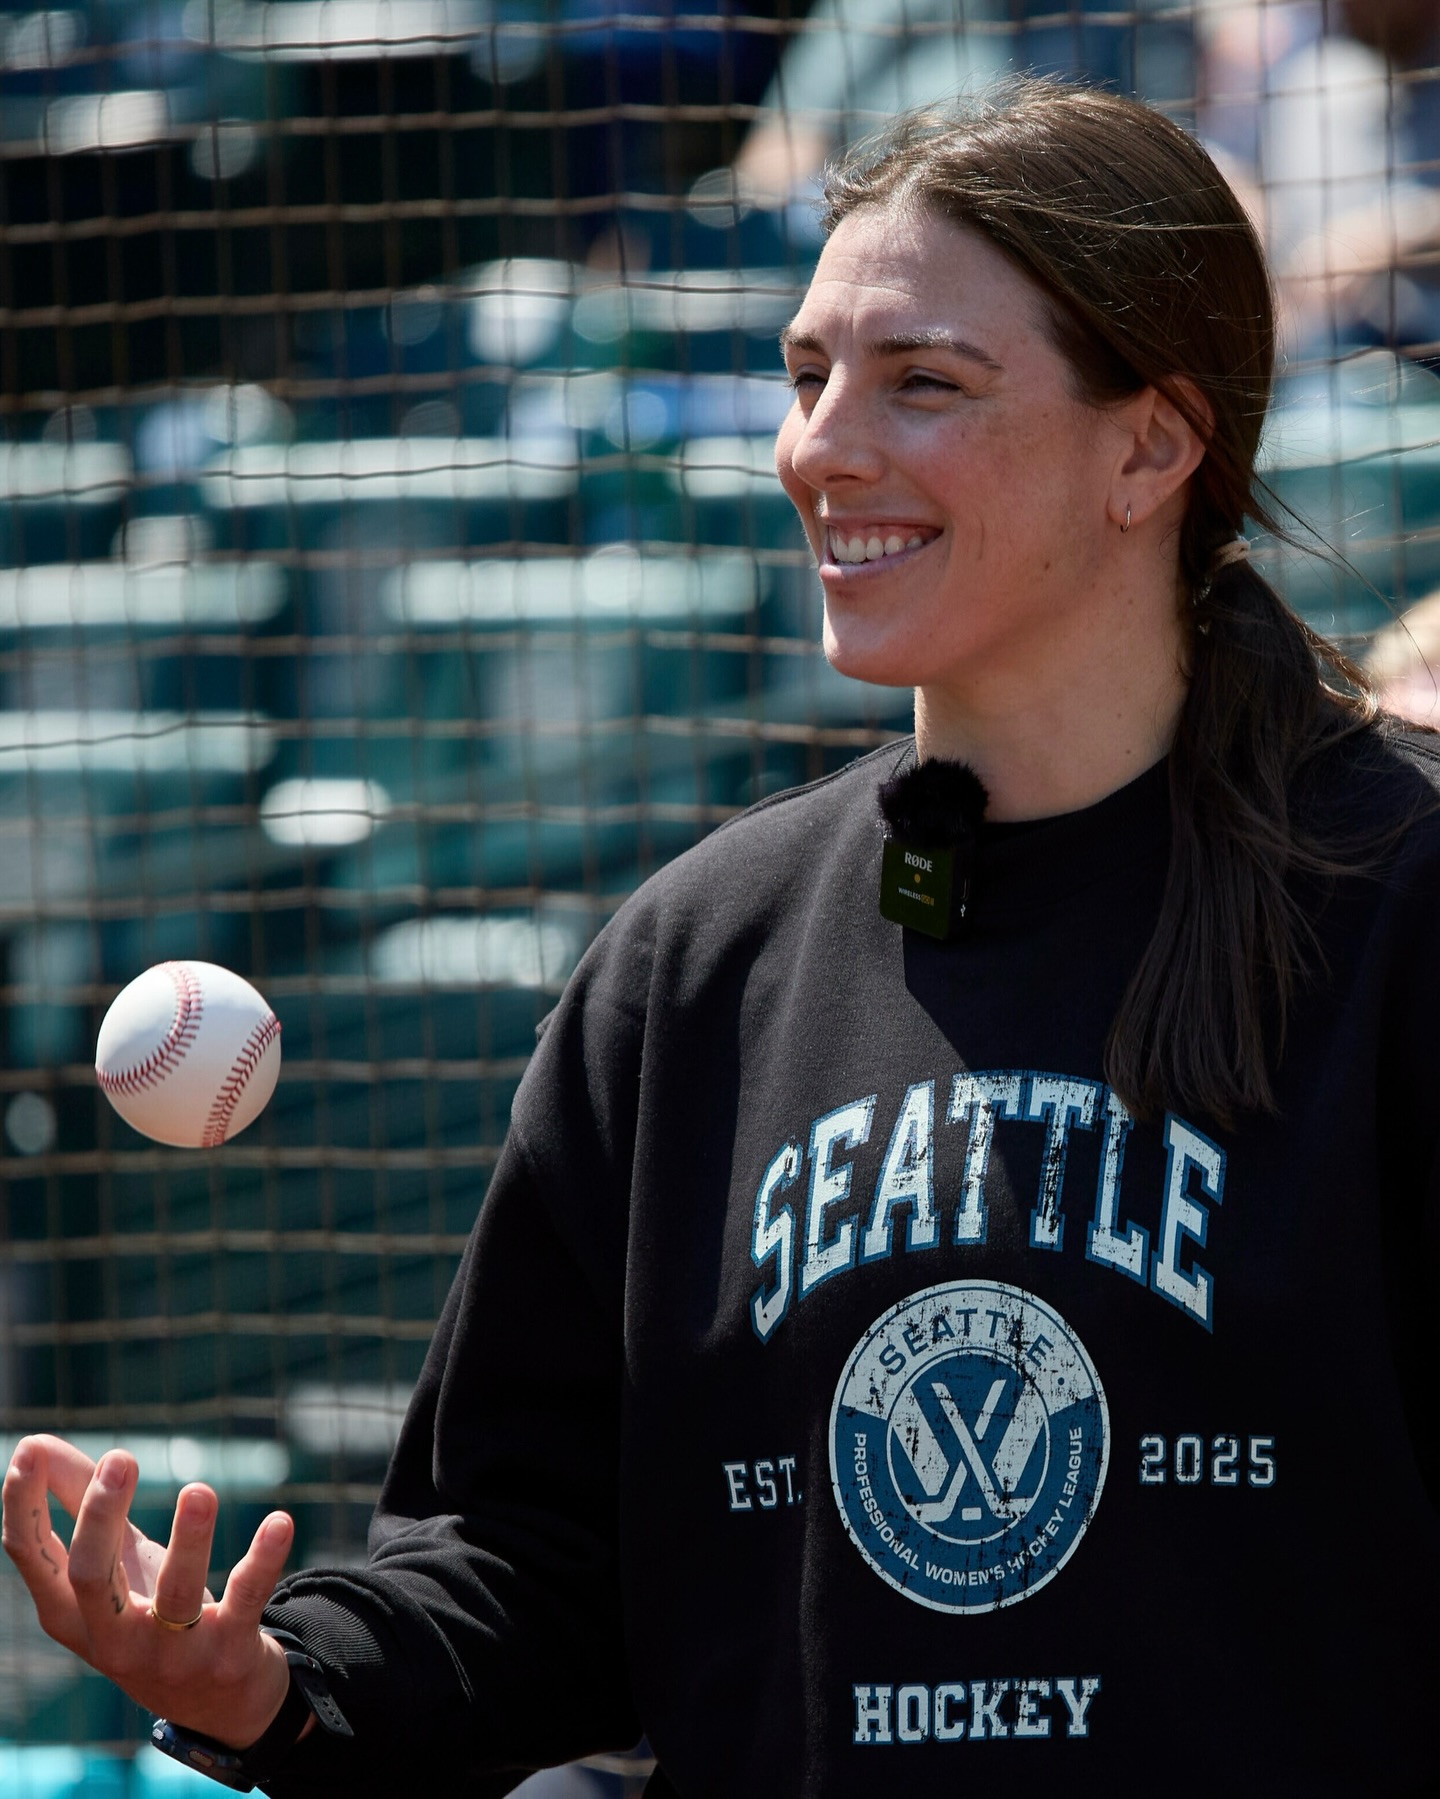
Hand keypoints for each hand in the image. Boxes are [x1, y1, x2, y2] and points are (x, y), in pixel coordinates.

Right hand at [2, 1434, 294, 1747]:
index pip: (30, 1556)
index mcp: (69, 1611)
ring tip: (200, 1490)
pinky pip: (245, 1603)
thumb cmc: (148, 1613)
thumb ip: (76, 1503)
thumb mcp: (113, 1563)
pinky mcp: (227, 1653)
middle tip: (121, 1457)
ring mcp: (170, 1652)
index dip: (21, 1504)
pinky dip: (263, 1561)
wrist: (217, 1702)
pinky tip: (280, 1521)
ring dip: (190, 1541)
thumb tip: (33, 1442)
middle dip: (101, 1516)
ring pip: (174, 1596)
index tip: (29, 1449)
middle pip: (91, 1576)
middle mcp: (111, 1638)